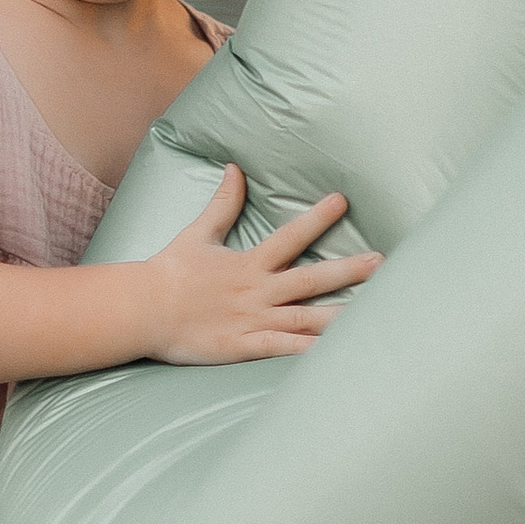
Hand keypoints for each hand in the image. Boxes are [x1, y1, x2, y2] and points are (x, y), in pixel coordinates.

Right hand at [137, 168, 379, 365]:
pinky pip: (282, 351)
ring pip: (304, 318)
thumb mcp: (198, 233)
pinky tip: (335, 355)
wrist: (142, 309)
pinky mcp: (244, 347)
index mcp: (249, 264)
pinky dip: (307, 353)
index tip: (342, 200)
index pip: (289, 237)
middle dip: (347, 270)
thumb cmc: (170, 272)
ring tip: (373, 315)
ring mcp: (253, 321)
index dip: (316, 219)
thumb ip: (223, 203)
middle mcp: (257, 291)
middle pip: (309, 279)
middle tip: (382, 262)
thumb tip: (234, 168)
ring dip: (339, 315)